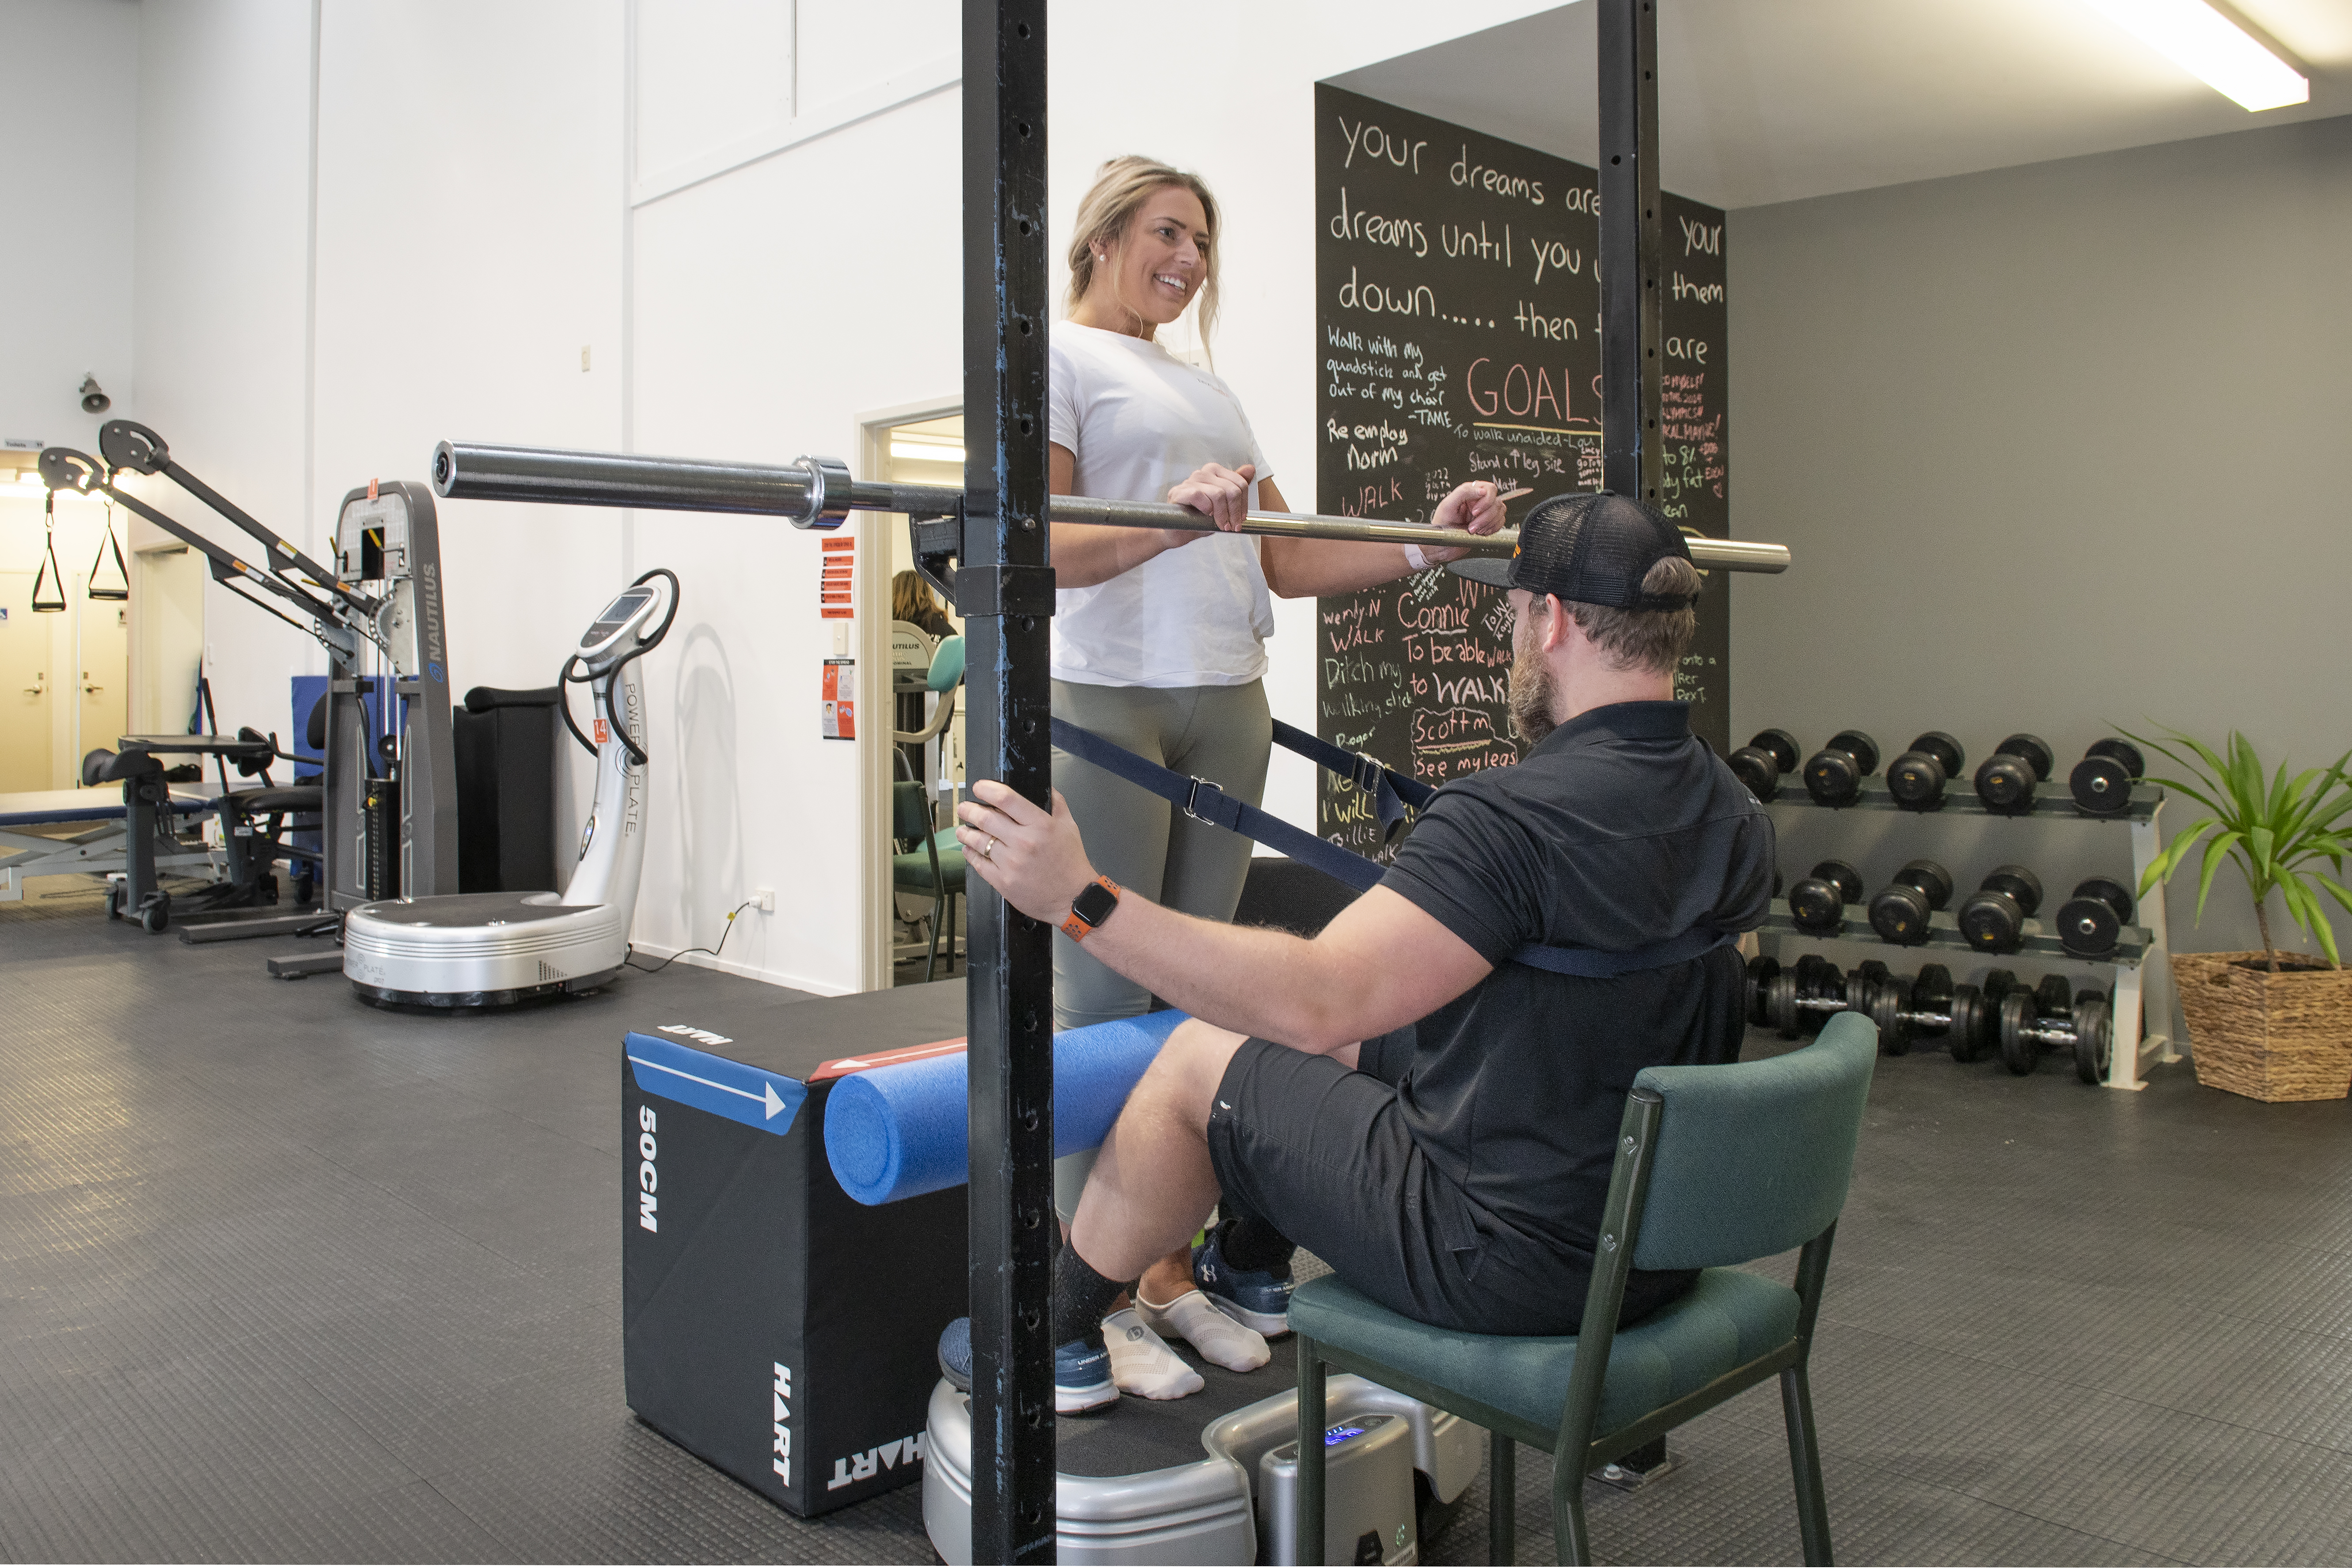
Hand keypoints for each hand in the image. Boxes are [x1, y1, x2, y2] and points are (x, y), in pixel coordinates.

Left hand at [956, 780, 1098, 926]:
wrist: (1073, 898)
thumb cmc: (1071, 862)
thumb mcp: (1069, 826)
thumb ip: (1056, 803)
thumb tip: (1043, 787)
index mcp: (1040, 825)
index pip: (1006, 799)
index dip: (987, 789)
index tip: (979, 788)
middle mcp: (1023, 842)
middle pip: (985, 818)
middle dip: (970, 810)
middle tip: (965, 808)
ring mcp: (1011, 863)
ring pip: (978, 841)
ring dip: (966, 832)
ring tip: (963, 829)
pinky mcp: (1002, 881)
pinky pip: (978, 863)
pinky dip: (970, 854)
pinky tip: (969, 849)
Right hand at [1163, 462, 1255, 546]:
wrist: (1178, 531)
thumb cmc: (1200, 518)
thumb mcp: (1224, 505)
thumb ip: (1237, 488)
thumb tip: (1250, 469)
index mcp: (1215, 472)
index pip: (1240, 483)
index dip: (1244, 504)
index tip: (1241, 519)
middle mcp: (1203, 473)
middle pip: (1232, 489)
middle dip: (1235, 512)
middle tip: (1232, 526)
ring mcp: (1190, 481)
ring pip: (1218, 494)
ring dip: (1222, 514)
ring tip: (1221, 525)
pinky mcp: (1179, 492)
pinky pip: (1199, 496)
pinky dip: (1206, 508)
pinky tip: (1205, 516)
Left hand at [1418, 480, 1510, 563]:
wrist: (1442, 546)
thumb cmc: (1441, 525)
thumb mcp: (1448, 505)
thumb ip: (1464, 492)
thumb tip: (1482, 490)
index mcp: (1469, 492)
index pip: (1490, 489)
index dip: (1486, 501)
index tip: (1474, 512)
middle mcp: (1479, 501)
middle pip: (1497, 502)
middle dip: (1486, 517)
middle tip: (1472, 526)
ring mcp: (1485, 512)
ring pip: (1500, 512)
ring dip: (1488, 524)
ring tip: (1473, 530)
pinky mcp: (1489, 523)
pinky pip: (1500, 522)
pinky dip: (1492, 529)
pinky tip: (1480, 532)